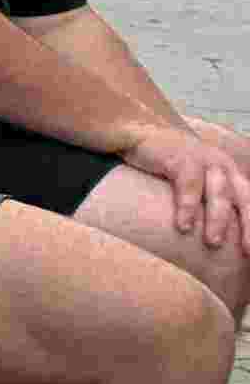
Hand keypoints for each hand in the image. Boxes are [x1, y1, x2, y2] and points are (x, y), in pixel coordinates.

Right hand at [123, 115, 249, 262]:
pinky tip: (183, 226)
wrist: (143, 132)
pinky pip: (189, 185)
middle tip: (248, 251)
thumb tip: (215, 240)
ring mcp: (206, 161)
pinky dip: (187, 206)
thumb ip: (209, 203)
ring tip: (213, 243)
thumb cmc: (171, 165)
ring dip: (218, 219)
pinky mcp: (183, 159)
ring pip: (220, 193)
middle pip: (246, 199)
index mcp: (233, 176)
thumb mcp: (198, 183)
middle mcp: (225, 168)